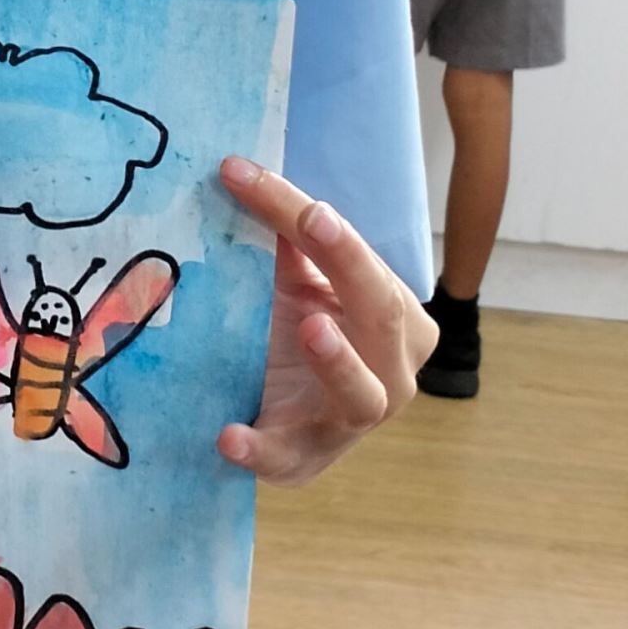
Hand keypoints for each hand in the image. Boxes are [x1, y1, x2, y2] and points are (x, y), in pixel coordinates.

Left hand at [214, 158, 433, 485]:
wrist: (285, 423)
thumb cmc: (299, 336)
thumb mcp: (299, 284)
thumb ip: (284, 238)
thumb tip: (238, 169)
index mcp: (398, 320)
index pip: (364, 261)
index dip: (317, 218)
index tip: (254, 177)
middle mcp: (391, 373)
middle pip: (380, 313)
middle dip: (348, 264)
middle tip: (312, 220)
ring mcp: (348, 422)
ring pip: (363, 393)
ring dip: (339, 361)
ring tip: (312, 327)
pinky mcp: (301, 459)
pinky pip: (284, 456)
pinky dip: (258, 448)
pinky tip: (229, 436)